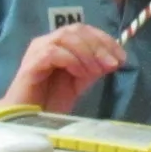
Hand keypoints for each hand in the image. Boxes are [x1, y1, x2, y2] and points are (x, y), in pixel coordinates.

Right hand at [4, 24, 126, 113]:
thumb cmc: (50, 101)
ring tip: (95, 72)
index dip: (105, 40)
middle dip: (98, 45)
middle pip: (76, 30)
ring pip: (65, 37)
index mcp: (59, 44)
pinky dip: (71, 60)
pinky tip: (78, 74)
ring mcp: (36, 51)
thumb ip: (94, 69)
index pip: (84, 30)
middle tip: (112, 64)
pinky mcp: (30, 64)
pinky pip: (52, 53)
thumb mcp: (79, 83)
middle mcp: (46, 42)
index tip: (122, 57)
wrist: (28, 121)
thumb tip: (115, 59)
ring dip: (86, 53)